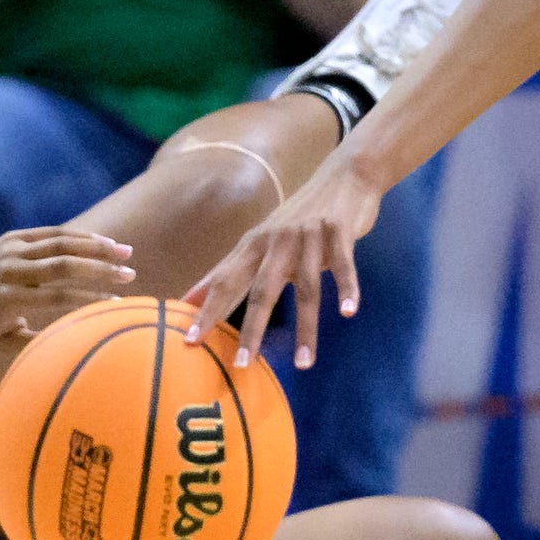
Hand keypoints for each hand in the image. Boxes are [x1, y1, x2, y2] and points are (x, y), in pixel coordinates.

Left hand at [0, 226, 137, 342]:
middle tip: (130, 274)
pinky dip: (78, 235)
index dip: (89, 301)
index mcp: (8, 300)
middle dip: (100, 269)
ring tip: (125, 251)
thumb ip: (37, 344)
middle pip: (63, 265)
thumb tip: (77, 346)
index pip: (57, 298)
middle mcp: (11, 271)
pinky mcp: (13, 236)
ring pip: (60, 242)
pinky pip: (50, 232)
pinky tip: (101, 240)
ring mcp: (12, 249)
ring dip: (96, 245)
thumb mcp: (3, 343)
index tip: (118, 305)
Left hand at [183, 152, 384, 366]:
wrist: (344, 176)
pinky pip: (344, 266)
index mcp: (256, 245)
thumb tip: (191, 299)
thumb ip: (231, 270)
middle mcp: (278, 241)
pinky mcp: (339, 232)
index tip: (191, 342)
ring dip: (305, 329)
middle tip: (241, 363)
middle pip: (262, 291)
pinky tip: (348, 312)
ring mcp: (309, 236)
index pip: (227, 282)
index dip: (208, 311)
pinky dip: (347, 289)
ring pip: (307, 289)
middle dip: (251, 328)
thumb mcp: (261, 240)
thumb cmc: (298, 217)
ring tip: (302, 363)